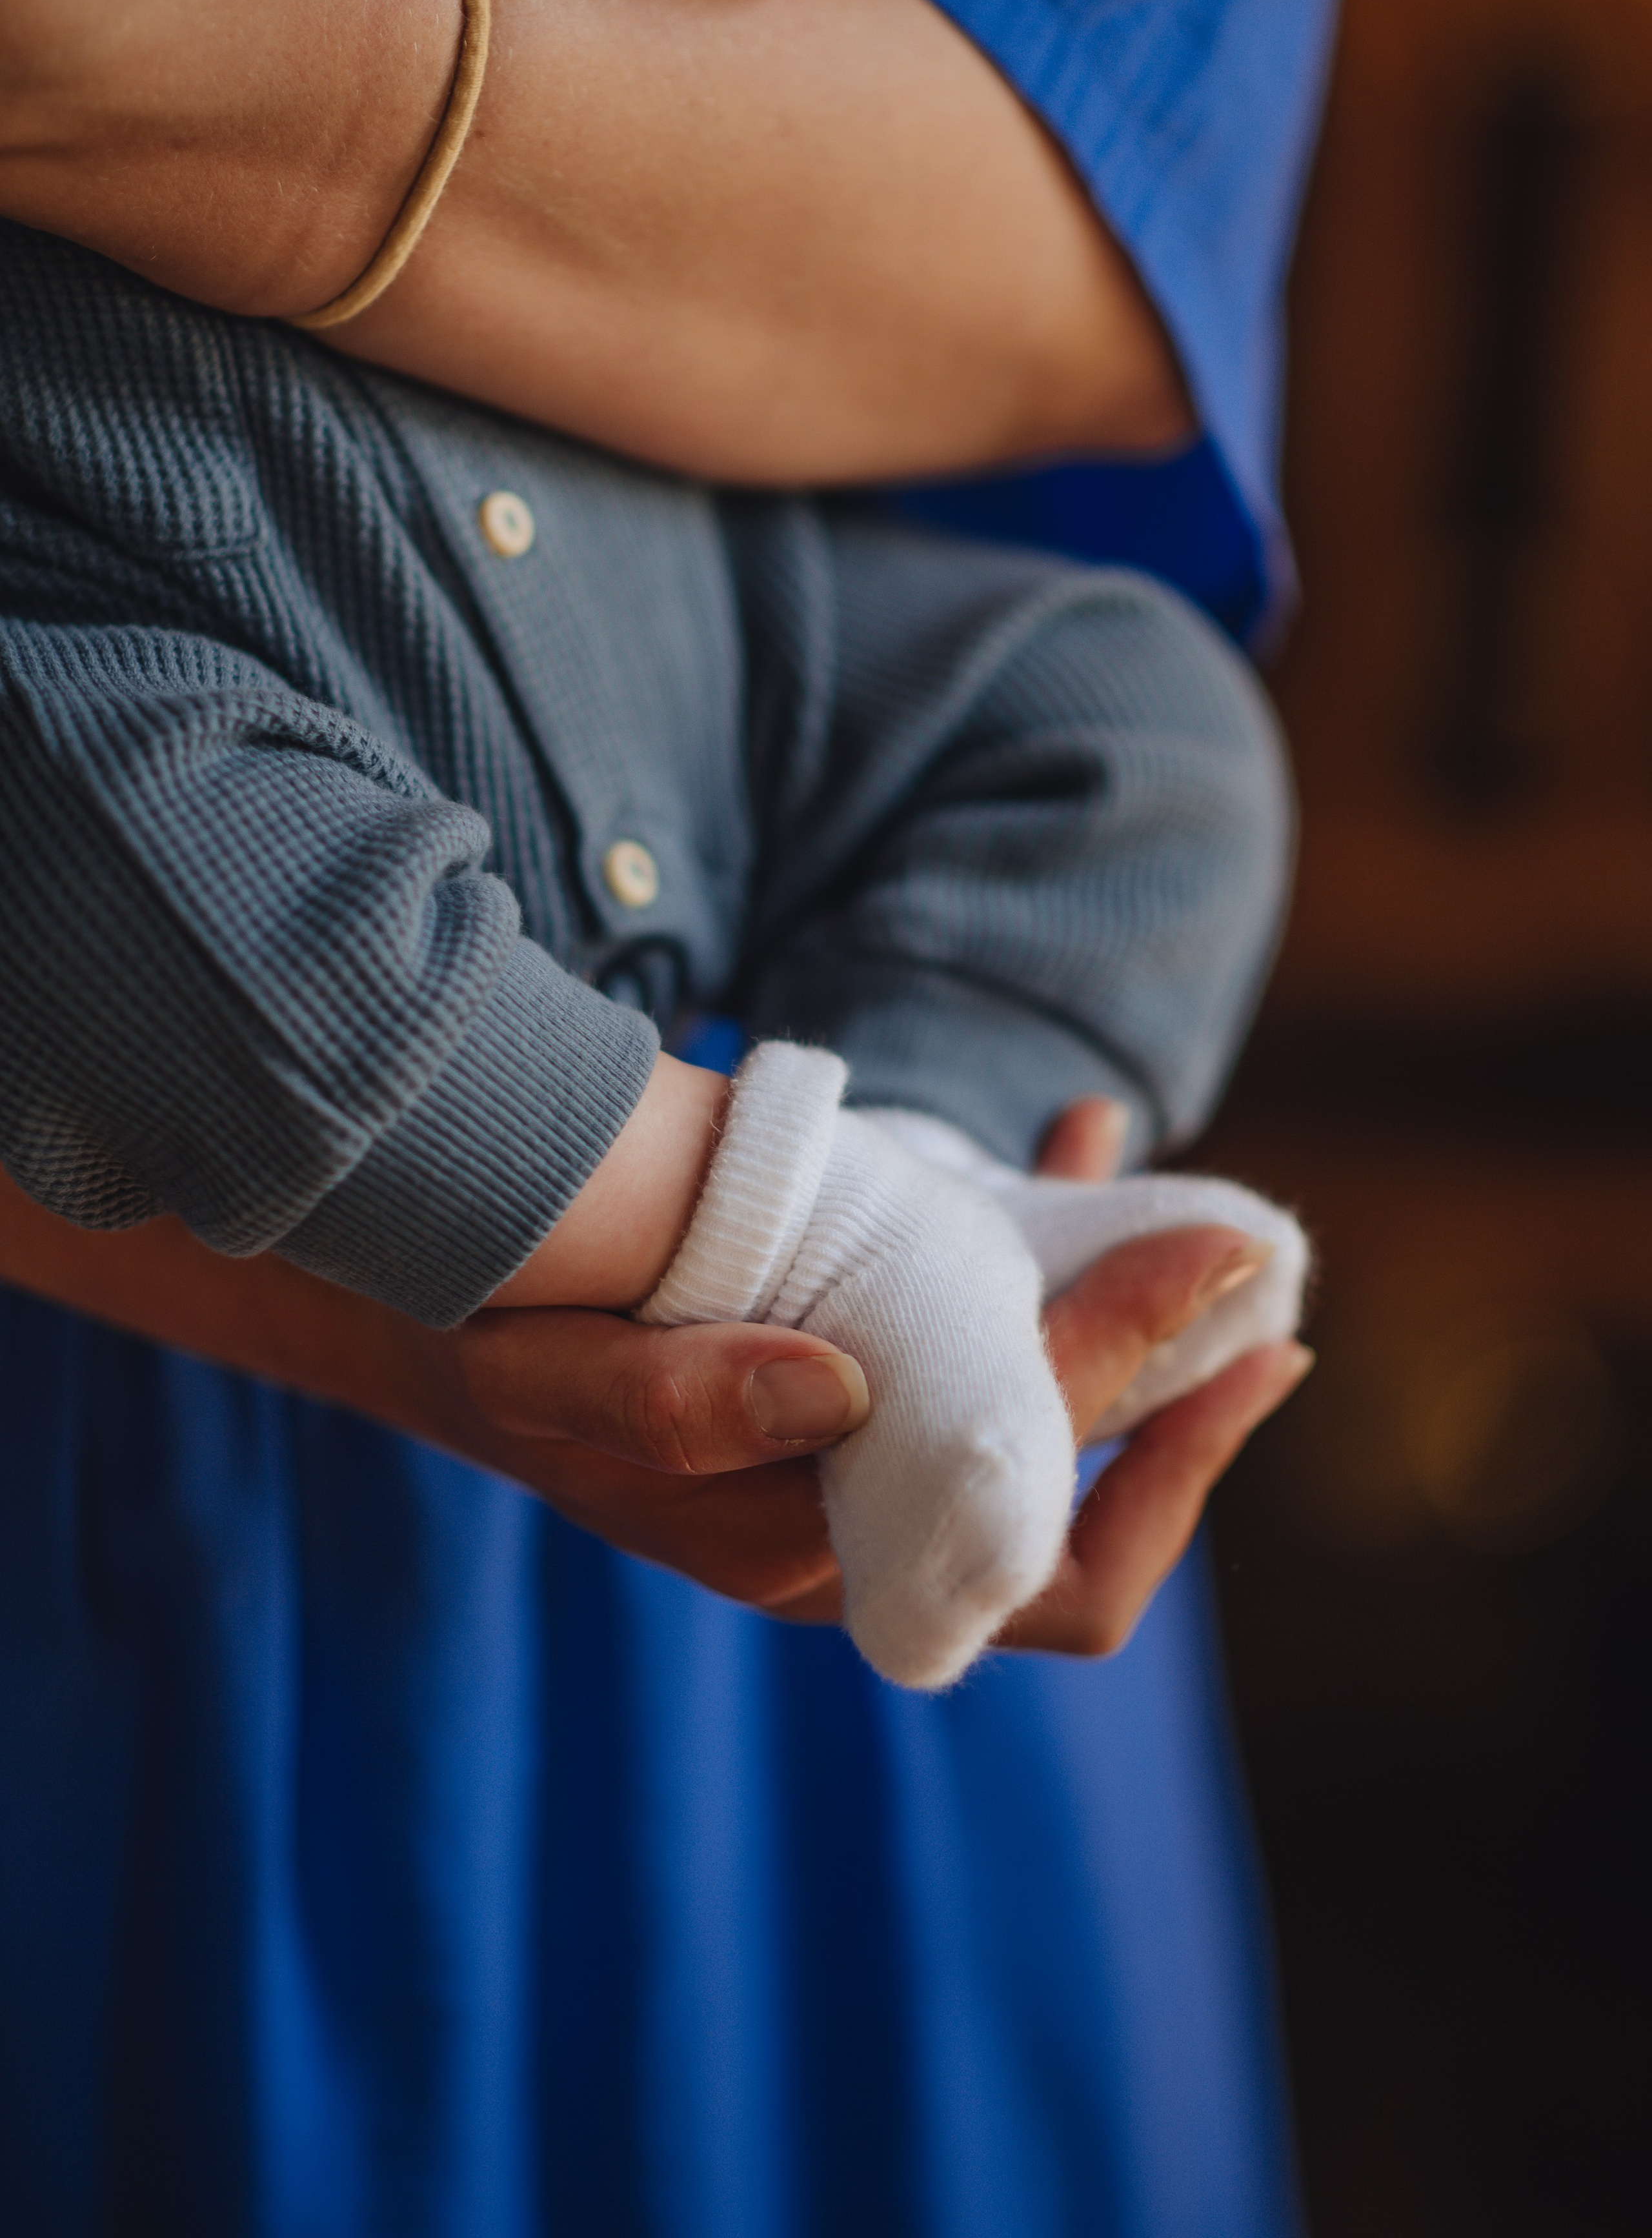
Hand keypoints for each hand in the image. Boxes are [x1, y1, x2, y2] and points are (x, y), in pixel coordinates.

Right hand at [0, 1096, 1308, 1646]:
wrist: (443, 1316)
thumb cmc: (500, 1352)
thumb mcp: (559, 1375)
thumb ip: (683, 1400)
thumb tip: (848, 1386)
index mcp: (817, 1554)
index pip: (1049, 1555)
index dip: (1169, 1460)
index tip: (1248, 1337)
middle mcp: (866, 1528)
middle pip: (1079, 1503)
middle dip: (1180, 1391)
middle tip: (1256, 1269)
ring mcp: (864, 1461)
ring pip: (1041, 1418)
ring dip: (1113, 1305)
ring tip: (1149, 1176)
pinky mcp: (853, 1387)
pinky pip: (981, 1352)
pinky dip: (1032, 1264)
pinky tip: (1054, 1157)